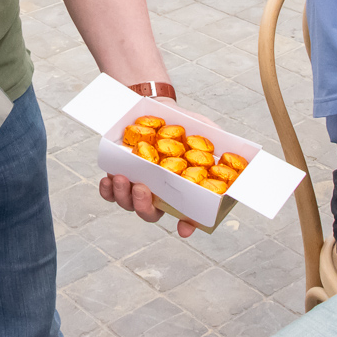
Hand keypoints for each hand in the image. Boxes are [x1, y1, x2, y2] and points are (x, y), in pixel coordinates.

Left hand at [97, 100, 207, 238]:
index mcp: (182, 189)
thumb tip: (229, 150)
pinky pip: (110, 194)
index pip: (188, 215)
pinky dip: (107, 191)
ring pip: (129, 204)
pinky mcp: (120, 177)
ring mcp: (138, 187)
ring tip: (120, 178)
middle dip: (144, 207)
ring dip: (123, 196)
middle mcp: (160, 193)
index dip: (188, 226)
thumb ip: (216, 141)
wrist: (158, 108)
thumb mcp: (203, 129)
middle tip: (142, 188)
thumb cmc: (185, 123)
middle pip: (151, 214)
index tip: (184, 229)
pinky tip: (107, 179)